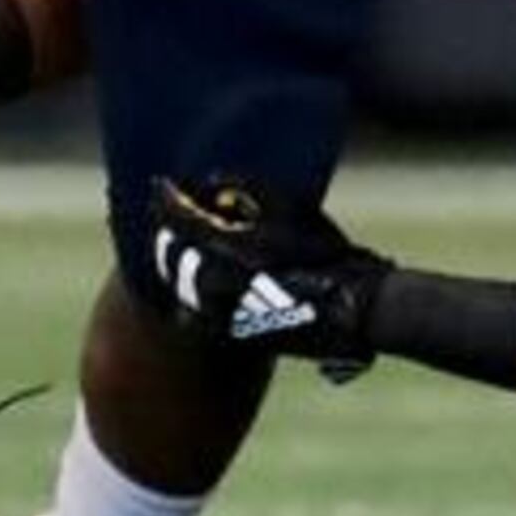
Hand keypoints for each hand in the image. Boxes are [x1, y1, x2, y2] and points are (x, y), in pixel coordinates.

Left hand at [148, 177, 390, 378]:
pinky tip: (203, 275)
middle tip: (168, 210)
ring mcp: (223, 315)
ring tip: (183, 241)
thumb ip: (246, 186)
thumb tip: (212, 182)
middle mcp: (216, 286)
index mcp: (226, 250)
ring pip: (182, 283)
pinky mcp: (236, 333)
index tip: (161, 184)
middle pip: (173, 253)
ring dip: (178, 258)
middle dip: (168, 229)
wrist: (353, 312)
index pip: (178, 219)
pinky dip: (193, 286)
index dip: (166, 198)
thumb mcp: (291, 207)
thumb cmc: (328, 254)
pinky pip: (198, 308)